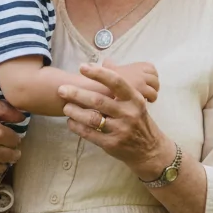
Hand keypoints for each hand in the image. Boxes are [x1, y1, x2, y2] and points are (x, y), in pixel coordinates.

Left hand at [58, 63, 171, 177]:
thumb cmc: (139, 121)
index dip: (98, 73)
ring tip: (66, 107)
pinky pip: (90, 134)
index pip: (116, 82)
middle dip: (77, 94)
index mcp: (134, 99)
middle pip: (98, 101)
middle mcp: (128, 113)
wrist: (150, 150)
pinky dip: (77, 127)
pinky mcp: (112, 144)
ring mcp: (120, 130)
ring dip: (75, 111)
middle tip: (61, 90)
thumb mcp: (136, 102)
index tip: (82, 67)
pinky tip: (71, 122)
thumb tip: (106, 61)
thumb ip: (121, 86)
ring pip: (92, 118)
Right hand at [106, 60, 159, 102]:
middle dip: (154, 86)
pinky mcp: (142, 92)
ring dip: (153, 94)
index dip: (151, 75)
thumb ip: (110, 65)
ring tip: (148, 99)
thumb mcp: (108, 69)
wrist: (103, 88)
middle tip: (148, 92)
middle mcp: (140, 73)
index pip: (151, 68)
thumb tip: (107, 60)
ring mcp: (142, 83)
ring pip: (155, 89)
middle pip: (155, 79)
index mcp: (136, 66)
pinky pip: (152, 95)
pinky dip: (150, 99)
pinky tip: (144, 103)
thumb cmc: (105, 79)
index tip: (147, 81)